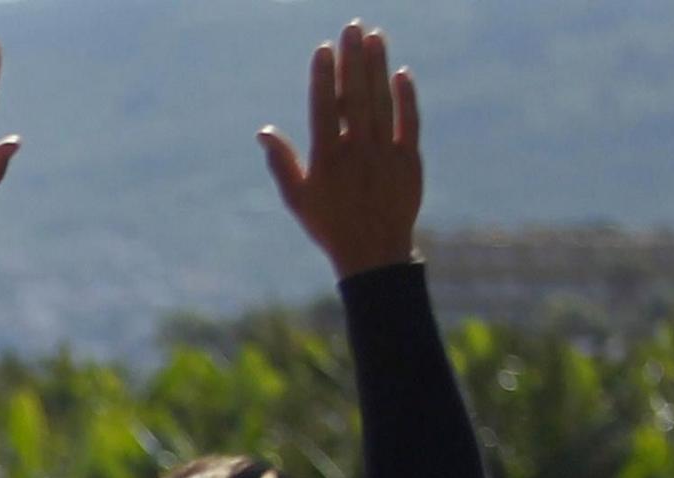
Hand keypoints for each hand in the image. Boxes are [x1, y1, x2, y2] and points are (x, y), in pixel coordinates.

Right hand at [260, 22, 422, 278]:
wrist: (373, 253)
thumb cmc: (329, 224)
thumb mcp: (297, 198)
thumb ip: (281, 162)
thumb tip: (264, 131)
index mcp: (327, 160)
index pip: (325, 108)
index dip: (324, 77)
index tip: (323, 49)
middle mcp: (357, 153)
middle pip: (356, 96)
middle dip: (353, 59)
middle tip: (352, 27)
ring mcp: (385, 154)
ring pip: (382, 102)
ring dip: (378, 68)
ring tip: (375, 37)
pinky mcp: (409, 160)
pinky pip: (408, 122)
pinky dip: (406, 97)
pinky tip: (401, 73)